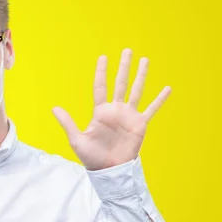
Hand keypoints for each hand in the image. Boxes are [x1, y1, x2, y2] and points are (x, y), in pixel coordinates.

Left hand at [53, 49, 170, 170]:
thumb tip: (54, 108)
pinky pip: (151, 109)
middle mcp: (115, 110)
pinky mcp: (140, 125)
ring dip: (141, 75)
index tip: (103, 57)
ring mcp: (129, 116)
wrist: (110, 171)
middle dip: (124, 67)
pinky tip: (167, 88)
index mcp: (100, 112)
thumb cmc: (92, 157)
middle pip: (120, 83)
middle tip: (127, 50)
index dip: (101, 72)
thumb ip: (67, 123)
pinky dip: (159, 99)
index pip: (101, 87)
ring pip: (136, 90)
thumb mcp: (77, 139)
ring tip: (145, 60)